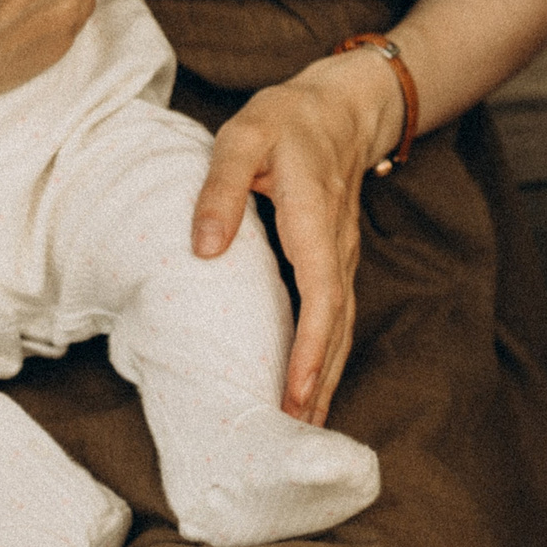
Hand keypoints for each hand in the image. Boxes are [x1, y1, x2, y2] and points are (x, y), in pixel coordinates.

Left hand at [191, 48, 406, 424]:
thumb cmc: (287, 121)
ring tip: (306, 428)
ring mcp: (342, 256)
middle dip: (319, 382)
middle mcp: (337, 247)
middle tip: (298, 439)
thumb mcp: (243, 137)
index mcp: (314, 218)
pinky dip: (326, 355)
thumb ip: (221, 188)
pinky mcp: (336, 260)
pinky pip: (335, 315)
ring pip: (340, 325)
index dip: (309, 348)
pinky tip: (310, 384)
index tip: (296, 394)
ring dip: (325, 376)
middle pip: (336, 325)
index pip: (320, 294)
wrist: (342, 107)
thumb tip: (203, 249)